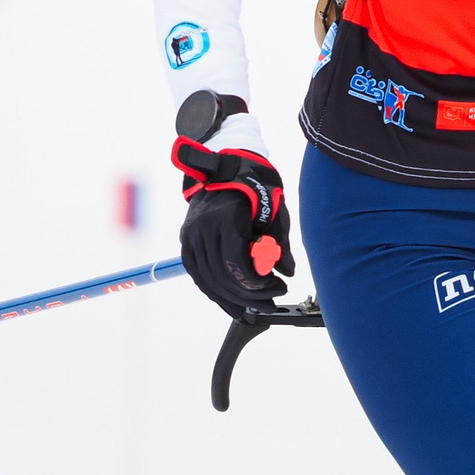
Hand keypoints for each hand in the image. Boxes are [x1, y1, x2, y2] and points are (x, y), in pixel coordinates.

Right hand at [172, 137, 295, 316]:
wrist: (228, 167)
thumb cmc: (255, 187)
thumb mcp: (274, 212)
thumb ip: (280, 244)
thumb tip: (288, 272)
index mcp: (225, 218)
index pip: (236, 262)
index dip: (257, 283)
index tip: (278, 287)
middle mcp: (202, 228)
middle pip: (222, 275)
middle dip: (249, 295)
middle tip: (271, 302)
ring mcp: (190, 235)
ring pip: (208, 280)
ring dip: (233, 299)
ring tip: (256, 307)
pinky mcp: (186, 241)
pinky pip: (198, 275)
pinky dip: (215, 292)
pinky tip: (232, 303)